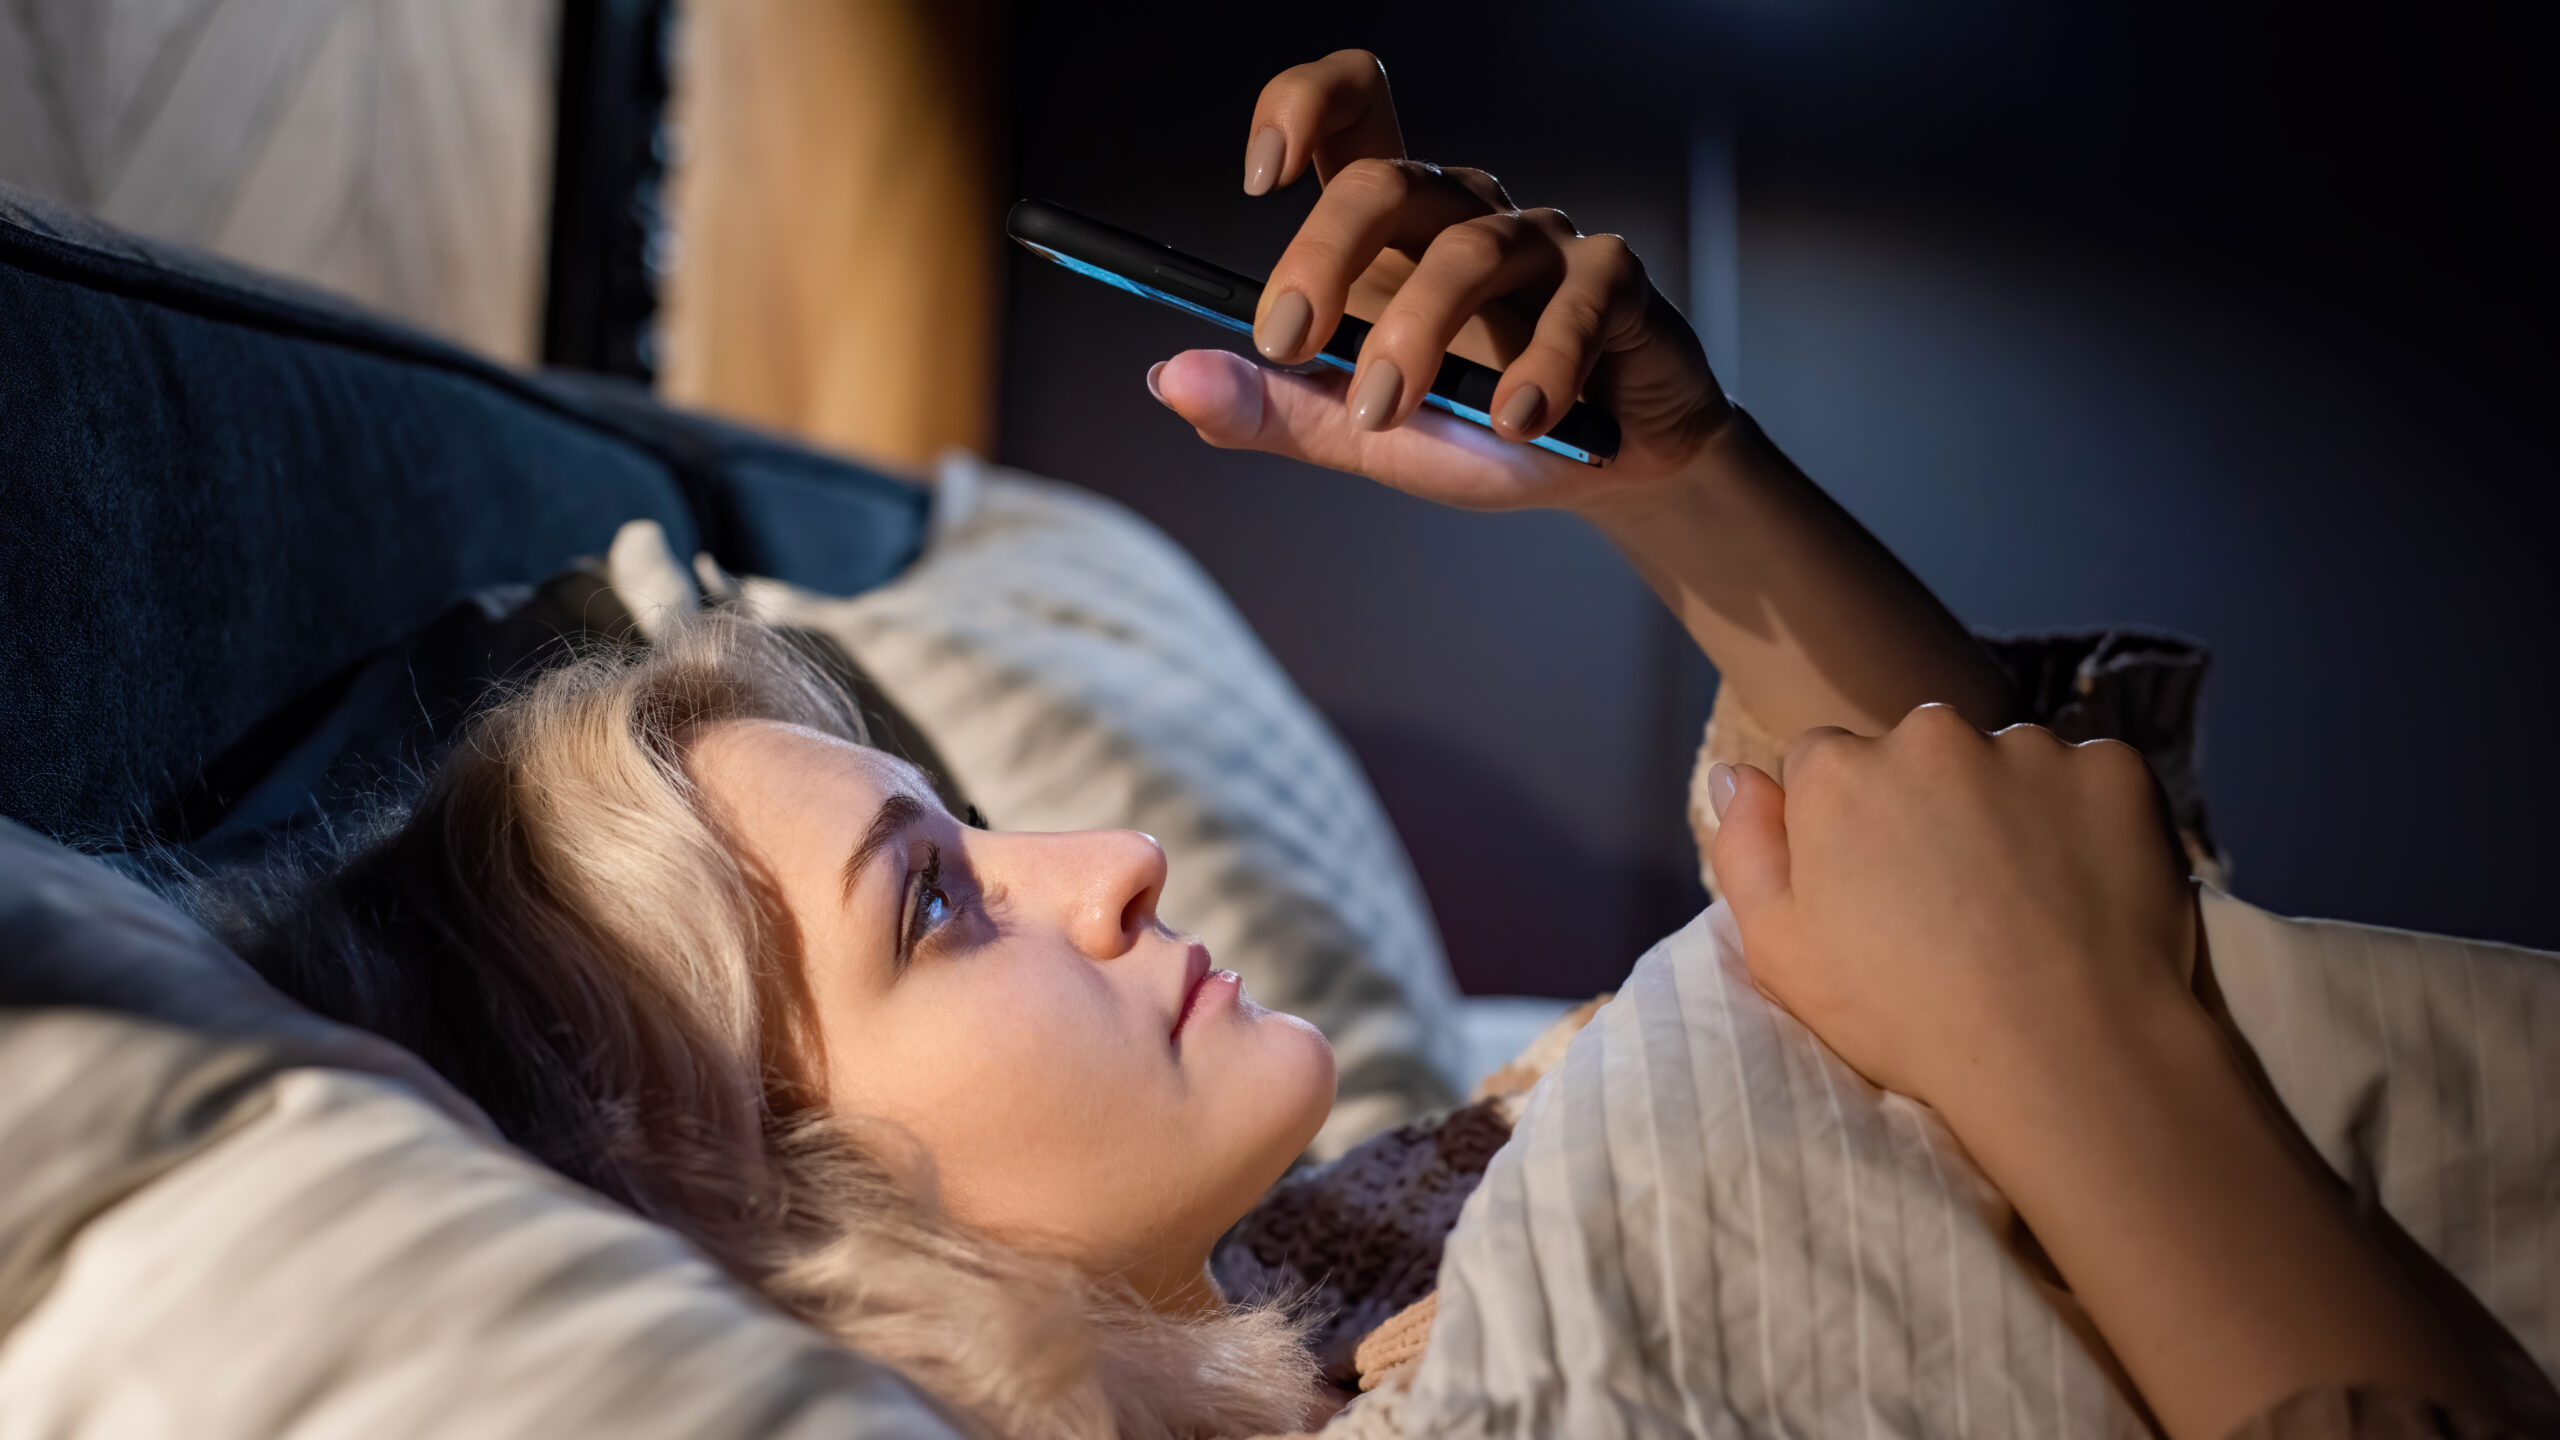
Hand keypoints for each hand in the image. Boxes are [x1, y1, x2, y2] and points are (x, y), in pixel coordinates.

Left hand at [1149, 49, 1731, 514]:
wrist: (1603, 470)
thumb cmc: (1478, 431)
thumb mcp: (1361, 431)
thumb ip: (1274, 406)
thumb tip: (1170, 379)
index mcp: (1391, 229)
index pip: (1347, 112)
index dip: (1299, 110)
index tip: (1258, 179)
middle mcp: (1461, 214)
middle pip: (1386, 179)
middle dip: (1322, 257)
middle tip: (1287, 343)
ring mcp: (1541, 242)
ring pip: (1470, 250)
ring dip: (1417, 336)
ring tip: (1391, 417)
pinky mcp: (1613, 282)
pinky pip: (1576, 303)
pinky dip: (1541, 367)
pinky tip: (1514, 423)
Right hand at [1709, 703, 2198, 1112]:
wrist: (2061, 1052)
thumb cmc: (1903, 1014)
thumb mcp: (1780, 950)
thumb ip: (1746, 848)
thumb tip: (1735, 771)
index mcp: (1838, 770)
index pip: (1825, 762)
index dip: (1846, 824)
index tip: (1876, 886)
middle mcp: (1930, 734)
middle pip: (1919, 752)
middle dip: (1929, 803)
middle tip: (1956, 898)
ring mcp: (2029, 747)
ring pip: (2008, 762)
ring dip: (2010, 807)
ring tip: (2027, 901)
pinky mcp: (2114, 769)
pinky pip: (2091, 779)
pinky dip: (2087, 820)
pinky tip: (2084, 888)